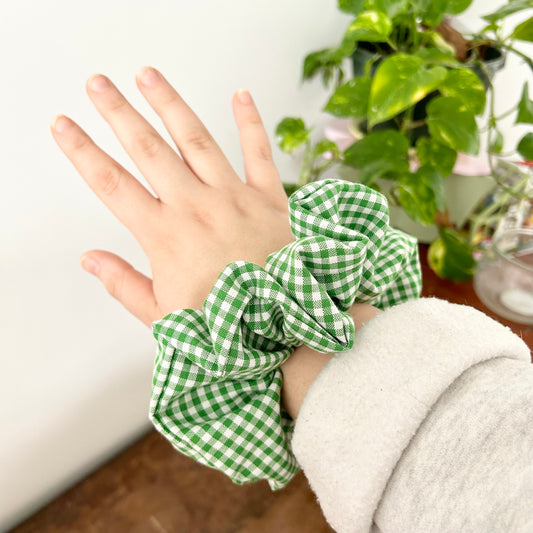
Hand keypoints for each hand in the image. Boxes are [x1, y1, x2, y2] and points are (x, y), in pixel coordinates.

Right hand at [51, 67, 293, 325]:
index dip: (83, 153)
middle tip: (98, 84)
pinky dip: (251, 123)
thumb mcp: (166, 319)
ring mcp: (236, 199)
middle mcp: (198, 209)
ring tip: (148, 76)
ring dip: (170, 105)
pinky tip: (241, 96)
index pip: (112, 185)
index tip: (65, 126)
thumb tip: (92, 259)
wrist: (288, 325)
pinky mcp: (272, 199)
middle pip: (148, 150)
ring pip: (196, 140)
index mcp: (167, 237)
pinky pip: (260, 153)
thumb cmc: (229, 327)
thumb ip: (126, 286)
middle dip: (119, 113)